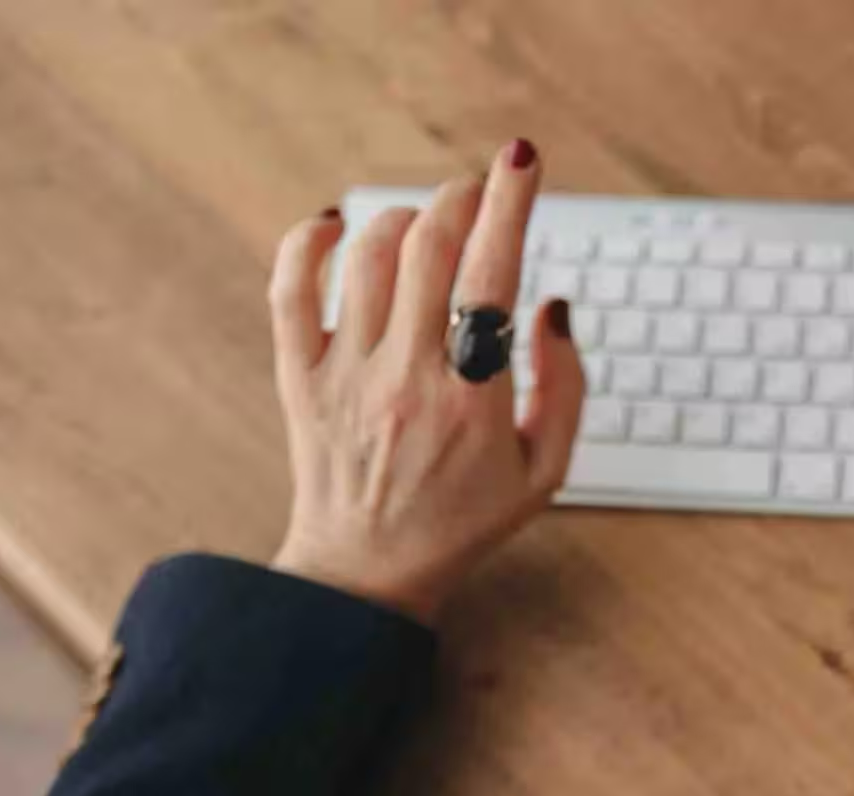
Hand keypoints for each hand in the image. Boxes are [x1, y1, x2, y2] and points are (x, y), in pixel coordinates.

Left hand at [264, 140, 585, 621]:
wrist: (366, 574)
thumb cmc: (463, 521)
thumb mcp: (544, 471)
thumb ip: (563, 386)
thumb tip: (552, 304)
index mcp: (472, 402)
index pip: (492, 276)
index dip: (510, 204)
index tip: (521, 162)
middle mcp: (405, 379)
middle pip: (428, 248)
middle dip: (461, 199)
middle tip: (479, 193)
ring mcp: (345, 375)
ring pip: (369, 256)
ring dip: (404, 219)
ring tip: (428, 227)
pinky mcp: (299, 377)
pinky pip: (290, 287)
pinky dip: (308, 241)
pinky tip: (334, 224)